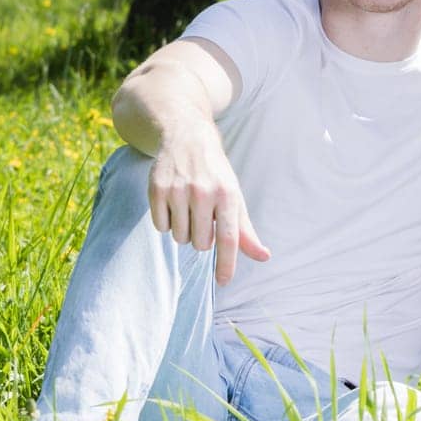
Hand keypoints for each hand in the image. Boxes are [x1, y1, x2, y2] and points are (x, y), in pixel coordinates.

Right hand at [147, 134, 270, 283]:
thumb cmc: (216, 175)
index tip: (224, 282)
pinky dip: (166, 221)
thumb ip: (245, 231)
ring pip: (179, 237)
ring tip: (188, 208)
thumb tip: (264, 257)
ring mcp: (178, 190)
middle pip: (200, 243)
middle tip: (203, 217)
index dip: (227, 263)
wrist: (188, 138)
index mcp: (228, 195)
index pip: (228, 238)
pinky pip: (160, 226)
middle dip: (202, 238)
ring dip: (184, 230)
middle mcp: (203, 193)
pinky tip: (172, 203)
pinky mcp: (156, 189)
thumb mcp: (235, 198)